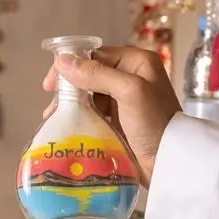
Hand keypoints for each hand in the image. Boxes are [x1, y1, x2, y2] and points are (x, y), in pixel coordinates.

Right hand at [41, 45, 181, 184]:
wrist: (167, 163)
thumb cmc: (154, 124)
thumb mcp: (129, 92)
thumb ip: (96, 74)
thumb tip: (62, 60)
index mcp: (137, 62)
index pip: (96, 55)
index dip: (71, 66)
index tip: (51, 83)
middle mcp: (131, 76)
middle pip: (90, 74)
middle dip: (69, 87)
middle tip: (53, 104)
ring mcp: (124, 99)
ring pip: (88, 94)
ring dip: (71, 104)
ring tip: (55, 117)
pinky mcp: (118, 119)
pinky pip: (93, 111)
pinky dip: (79, 116)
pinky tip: (67, 124)